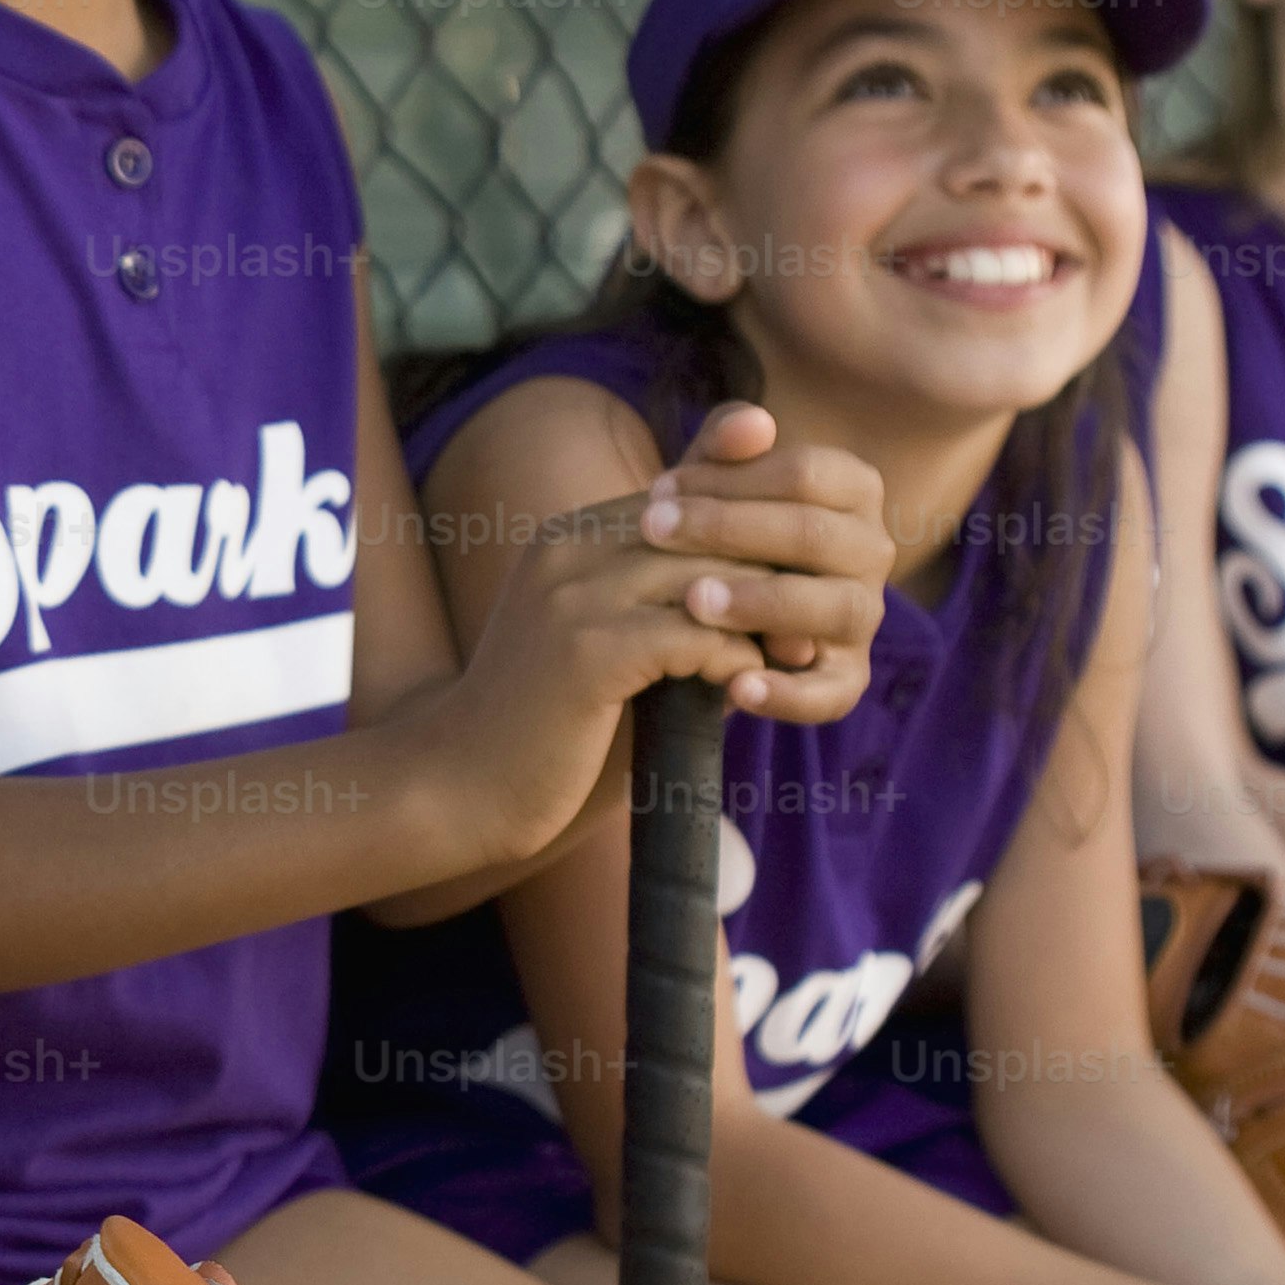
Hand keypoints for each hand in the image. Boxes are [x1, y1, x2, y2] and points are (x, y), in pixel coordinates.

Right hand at [414, 404, 892, 859]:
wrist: (463, 786)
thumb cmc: (547, 726)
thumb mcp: (607, 646)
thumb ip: (667, 610)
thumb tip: (765, 602)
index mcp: (570, 535)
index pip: (685, 497)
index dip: (750, 528)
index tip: (801, 565)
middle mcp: (567, 548)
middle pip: (705, 528)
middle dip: (771, 567)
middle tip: (821, 613)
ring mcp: (572, 595)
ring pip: (707, 576)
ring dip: (766, 615)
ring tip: (801, 652)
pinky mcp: (585, 651)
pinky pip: (692, 636)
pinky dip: (735, 660)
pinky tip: (747, 687)